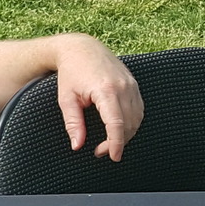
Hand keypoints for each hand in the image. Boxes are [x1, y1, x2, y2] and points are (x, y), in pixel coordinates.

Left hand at [52, 34, 141, 160]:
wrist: (82, 48)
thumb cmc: (71, 73)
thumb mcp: (66, 99)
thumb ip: (73, 123)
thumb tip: (78, 145)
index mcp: (106, 90)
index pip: (116, 123)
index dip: (116, 143)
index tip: (114, 157)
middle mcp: (123, 87)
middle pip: (128, 124)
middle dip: (117, 142)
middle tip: (100, 151)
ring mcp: (131, 84)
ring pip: (136, 118)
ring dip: (126, 134)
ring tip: (108, 142)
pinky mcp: (134, 84)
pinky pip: (138, 109)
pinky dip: (131, 122)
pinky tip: (118, 128)